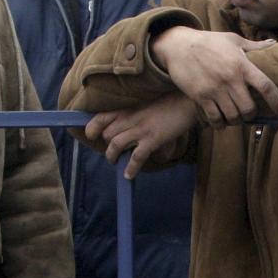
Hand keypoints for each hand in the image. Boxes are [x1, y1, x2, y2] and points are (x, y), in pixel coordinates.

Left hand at [85, 94, 199, 177]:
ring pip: (115, 145)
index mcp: (127, 108)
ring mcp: (141, 128)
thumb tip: (126, 131)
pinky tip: (128, 175)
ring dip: (112, 157)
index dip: (92, 128)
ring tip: (116, 163)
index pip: (100, 117)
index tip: (91, 136)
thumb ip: (133, 115)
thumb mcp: (145, 105)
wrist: (186, 102)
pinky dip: (130, 168)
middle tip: (113, 153)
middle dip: (107, 147)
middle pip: (107, 135)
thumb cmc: (168, 104)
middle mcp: (130, 118)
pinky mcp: (152, 139)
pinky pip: (136, 157)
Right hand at [152, 27, 277, 124]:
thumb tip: (274, 43)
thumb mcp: (232, 39)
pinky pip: (215, 118)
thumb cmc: (209, 41)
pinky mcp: (201, 96)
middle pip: (249, 108)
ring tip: (235, 116)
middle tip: (248, 112)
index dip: (276, 100)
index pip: (266, 86)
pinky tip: (221, 121)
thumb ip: (254, 46)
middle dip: (251, 114)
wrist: (178, 45)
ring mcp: (215, 89)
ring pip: (233, 116)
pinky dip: (221, 124)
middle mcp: (230, 78)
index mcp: (242, 64)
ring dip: (236, 120)